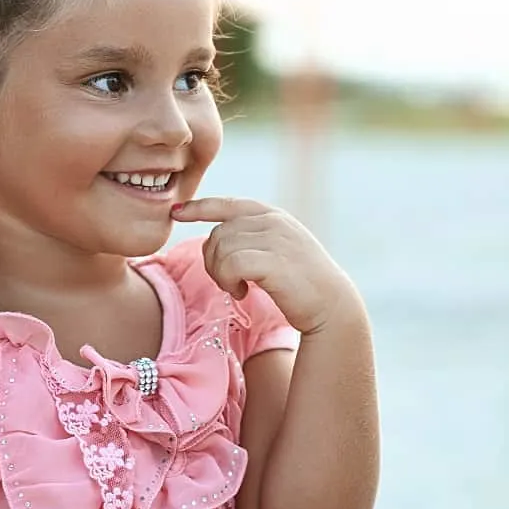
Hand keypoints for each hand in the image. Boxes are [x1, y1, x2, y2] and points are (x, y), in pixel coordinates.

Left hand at [172, 197, 361, 334]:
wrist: (331, 305)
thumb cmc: (298, 282)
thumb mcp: (275, 249)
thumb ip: (250, 237)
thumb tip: (213, 237)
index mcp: (271, 215)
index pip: (227, 204)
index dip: (199, 207)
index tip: (176, 213)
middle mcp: (272, 221)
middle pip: (217, 234)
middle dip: (213, 260)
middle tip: (228, 282)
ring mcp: (274, 238)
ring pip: (220, 248)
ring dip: (220, 274)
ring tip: (237, 288)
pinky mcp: (273, 260)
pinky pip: (230, 264)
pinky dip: (228, 280)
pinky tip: (242, 292)